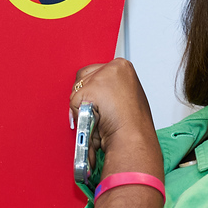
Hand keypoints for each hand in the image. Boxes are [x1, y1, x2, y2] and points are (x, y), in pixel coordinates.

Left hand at [70, 59, 161, 176]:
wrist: (133, 140)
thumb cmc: (130, 127)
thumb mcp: (123, 98)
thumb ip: (107, 91)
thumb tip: (93, 93)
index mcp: (123, 67)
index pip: (95, 72)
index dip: (93, 91)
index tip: (98, 102)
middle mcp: (114, 67)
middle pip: (83, 79)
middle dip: (85, 99)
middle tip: (99, 113)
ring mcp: (102, 76)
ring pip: (77, 90)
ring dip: (83, 108)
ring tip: (99, 118)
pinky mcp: (91, 88)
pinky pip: (74, 101)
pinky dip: (80, 115)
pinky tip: (95, 120)